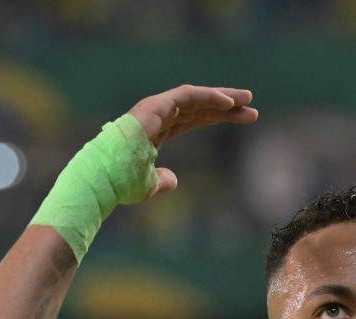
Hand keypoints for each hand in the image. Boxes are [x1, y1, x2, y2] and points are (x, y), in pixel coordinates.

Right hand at [128, 85, 257, 196]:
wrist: (104, 177)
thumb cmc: (121, 183)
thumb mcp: (149, 185)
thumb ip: (163, 180)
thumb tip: (174, 180)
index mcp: (158, 131)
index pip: (193, 119)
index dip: (217, 117)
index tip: (243, 118)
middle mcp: (159, 116)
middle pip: (199, 107)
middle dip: (226, 106)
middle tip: (251, 108)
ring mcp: (156, 109)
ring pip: (196, 98)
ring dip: (223, 98)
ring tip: (247, 99)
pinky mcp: (155, 105)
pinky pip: (187, 96)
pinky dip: (208, 97)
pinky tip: (229, 103)